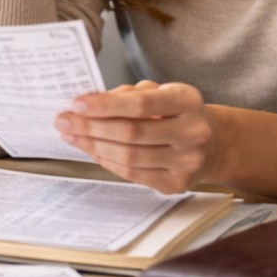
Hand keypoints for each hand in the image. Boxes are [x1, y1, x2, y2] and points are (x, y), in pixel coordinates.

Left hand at [54, 80, 217, 193]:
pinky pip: (133, 174)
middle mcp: (193, 132)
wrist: (213, 143)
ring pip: (129, 156)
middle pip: (131, 132)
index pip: (141, 104)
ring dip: (93, 146)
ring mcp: (188, 162)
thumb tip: (86, 104)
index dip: (106, 105)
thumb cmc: (176, 113)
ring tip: (72, 136)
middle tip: (63, 121)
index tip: (77, 103)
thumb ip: (127, 95)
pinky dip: (107, 161)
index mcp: (188, 101)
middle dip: (90, 127)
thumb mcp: (159, 92)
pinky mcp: (177, 184)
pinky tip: (92, 150)